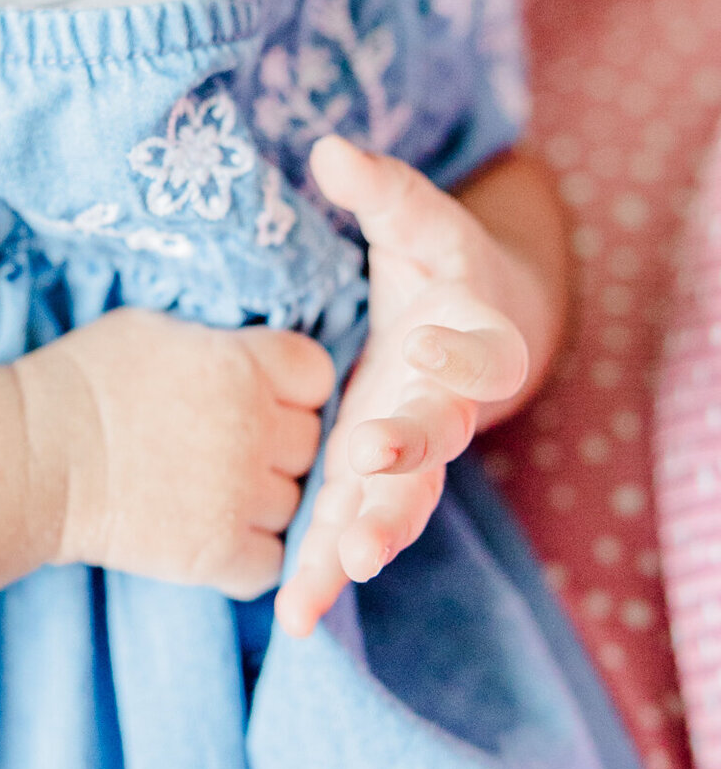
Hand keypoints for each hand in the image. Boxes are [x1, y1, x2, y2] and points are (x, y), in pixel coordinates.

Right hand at [20, 310, 334, 598]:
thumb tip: (253, 358)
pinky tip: (208, 532)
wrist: (30, 456)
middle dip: (275, 443)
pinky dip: (246, 554)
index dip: (291, 386)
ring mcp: (238, 496)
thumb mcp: (152, 329)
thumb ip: (219, 343)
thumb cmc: (82, 381)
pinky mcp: (218, 553)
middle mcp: (251, 429)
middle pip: (310, 441)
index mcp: (241, 364)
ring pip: (293, 503)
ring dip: (261, 500)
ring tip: (206, 489)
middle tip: (222, 446)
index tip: (259, 395)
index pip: (315, 374)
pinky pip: (271, 561)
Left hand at [274, 136, 533, 637]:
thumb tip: (330, 150)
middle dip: (403, 475)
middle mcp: (444, 410)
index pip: (467, 357)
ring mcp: (409, 456)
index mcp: (465, 345)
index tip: (427, 352)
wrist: (475, 324)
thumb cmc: (439, 266)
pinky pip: (349, 534)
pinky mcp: (371, 485)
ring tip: (337, 571)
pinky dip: (323, 575)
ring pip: (397, 507)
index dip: (453, 359)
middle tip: (370, 491)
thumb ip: (380, 191)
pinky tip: (293, 618)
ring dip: (368, 538)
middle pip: (434, 451)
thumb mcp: (417, 221)